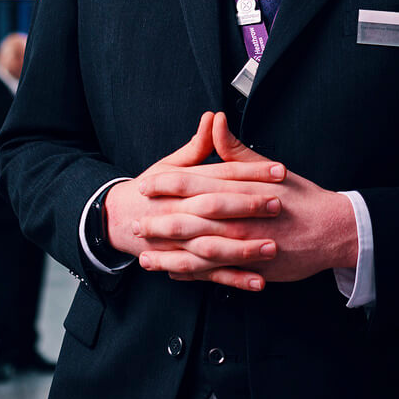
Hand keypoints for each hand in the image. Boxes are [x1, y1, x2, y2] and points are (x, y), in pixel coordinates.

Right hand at [103, 113, 287, 289]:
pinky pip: (210, 274)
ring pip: (212, 245)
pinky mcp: (183, 264)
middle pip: (215, 208)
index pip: (221, 175)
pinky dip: (234, 279)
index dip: (251, 172)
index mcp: (181, 184)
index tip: (280, 171)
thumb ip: (197, 145)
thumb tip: (214, 117)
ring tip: (273, 247)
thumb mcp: (170, 165)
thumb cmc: (151, 190)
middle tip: (279, 205)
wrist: (118, 220)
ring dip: (243, 248)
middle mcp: (178, 211)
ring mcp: (179, 241)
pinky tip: (258, 281)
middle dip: (248, 207)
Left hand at [139, 114, 356, 288]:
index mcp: (240, 190)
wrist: (332, 229)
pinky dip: (194, 275)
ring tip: (145, 258)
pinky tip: (175, 274)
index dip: (166, 185)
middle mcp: (239, 218)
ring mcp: (245, 246)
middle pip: (190, 221)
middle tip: (136, 224)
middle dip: (160, 223)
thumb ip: (235, 150)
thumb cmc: (300, 197)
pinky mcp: (252, 268)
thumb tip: (215, 120)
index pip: (195, 184)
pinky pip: (216, 274)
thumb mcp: (268, 168)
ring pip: (199, 253)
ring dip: (170, 256)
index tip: (144, 185)